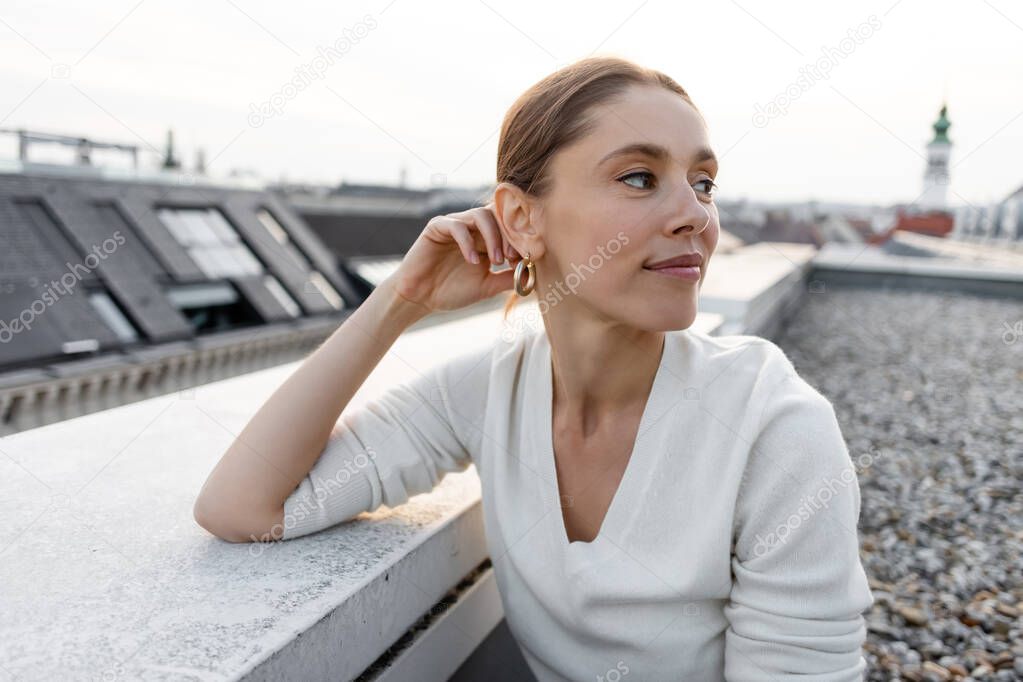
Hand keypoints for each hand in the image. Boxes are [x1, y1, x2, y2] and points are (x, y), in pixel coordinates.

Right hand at [387, 202, 522, 312]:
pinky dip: (468, 243)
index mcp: (485, 239)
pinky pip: (456, 225)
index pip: (508, 225)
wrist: (420, 298)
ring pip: (481, 215)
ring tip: (496, 260)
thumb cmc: (451, 291)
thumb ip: (509, 279)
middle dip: (510, 235)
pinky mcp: (437, 227)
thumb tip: (534, 275)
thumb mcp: (487, 287)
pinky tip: (473, 262)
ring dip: (493, 236)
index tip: (527, 258)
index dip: (520, 238)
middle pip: (498, 216)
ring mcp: (454, 225)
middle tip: (514, 257)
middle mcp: (472, 228)